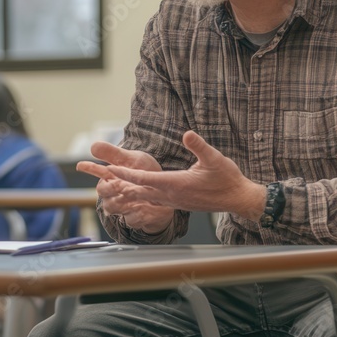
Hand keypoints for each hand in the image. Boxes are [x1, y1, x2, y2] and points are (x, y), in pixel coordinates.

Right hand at [77, 142, 175, 232]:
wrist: (167, 190)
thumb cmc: (145, 172)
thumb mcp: (132, 159)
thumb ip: (113, 153)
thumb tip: (92, 146)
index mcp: (111, 177)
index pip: (96, 172)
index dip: (89, 168)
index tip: (81, 165)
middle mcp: (113, 193)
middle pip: (102, 193)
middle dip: (109, 188)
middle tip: (120, 184)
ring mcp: (123, 207)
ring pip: (112, 208)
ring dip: (121, 202)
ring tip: (134, 197)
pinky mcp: (134, 218)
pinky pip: (131, 220)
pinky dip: (137, 215)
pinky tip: (145, 208)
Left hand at [102, 131, 265, 220]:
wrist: (237, 199)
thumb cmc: (227, 179)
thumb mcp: (215, 159)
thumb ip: (199, 147)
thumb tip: (187, 134)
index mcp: (176, 184)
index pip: (145, 179)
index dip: (126, 174)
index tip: (109, 170)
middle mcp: (171, 195)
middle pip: (138, 189)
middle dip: (118, 183)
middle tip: (99, 177)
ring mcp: (173, 201)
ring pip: (143, 196)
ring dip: (126, 189)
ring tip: (109, 184)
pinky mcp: (176, 202)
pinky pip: (151, 199)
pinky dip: (138, 194)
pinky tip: (132, 192)